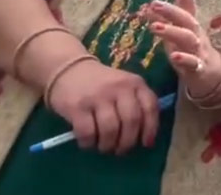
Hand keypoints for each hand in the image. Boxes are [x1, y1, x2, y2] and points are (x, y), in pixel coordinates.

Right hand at [45, 58, 159, 153]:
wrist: (69, 69)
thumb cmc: (102, 84)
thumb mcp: (124, 86)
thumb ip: (136, 104)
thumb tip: (145, 139)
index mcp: (134, 82)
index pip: (150, 107)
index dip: (150, 129)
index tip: (146, 144)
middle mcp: (118, 87)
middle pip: (131, 121)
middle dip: (128, 142)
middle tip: (121, 150)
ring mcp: (97, 96)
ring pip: (110, 130)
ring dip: (108, 145)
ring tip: (105, 147)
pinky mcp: (77, 106)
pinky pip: (87, 133)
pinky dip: (89, 143)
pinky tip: (88, 142)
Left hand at [145, 0, 220, 97]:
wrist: (213, 75)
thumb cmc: (191, 50)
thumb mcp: (179, 34)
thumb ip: (165, 20)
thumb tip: (146, 6)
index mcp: (191, 25)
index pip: (188, 5)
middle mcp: (196, 34)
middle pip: (187, 19)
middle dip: (171, 11)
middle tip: (154, 4)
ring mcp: (199, 50)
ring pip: (188, 39)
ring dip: (172, 32)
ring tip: (155, 27)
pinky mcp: (199, 68)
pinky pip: (193, 63)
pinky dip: (184, 59)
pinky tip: (174, 56)